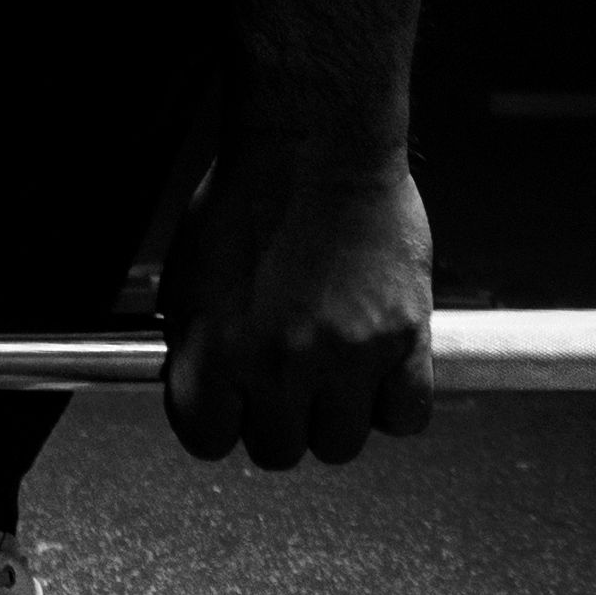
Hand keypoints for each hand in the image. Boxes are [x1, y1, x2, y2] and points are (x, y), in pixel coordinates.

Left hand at [157, 156, 434, 467]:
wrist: (315, 143)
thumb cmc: (248, 194)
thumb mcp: (189, 274)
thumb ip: (194, 342)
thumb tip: (203, 391)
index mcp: (211, 349)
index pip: (207, 440)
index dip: (221, 423)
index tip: (234, 406)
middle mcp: (274, 362)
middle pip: (278, 451)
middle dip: (280, 421)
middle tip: (289, 380)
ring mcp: (341, 354)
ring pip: (341, 443)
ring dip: (336, 417)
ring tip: (335, 372)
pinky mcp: (401, 337)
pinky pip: (405, 414)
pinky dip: (395, 403)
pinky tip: (380, 371)